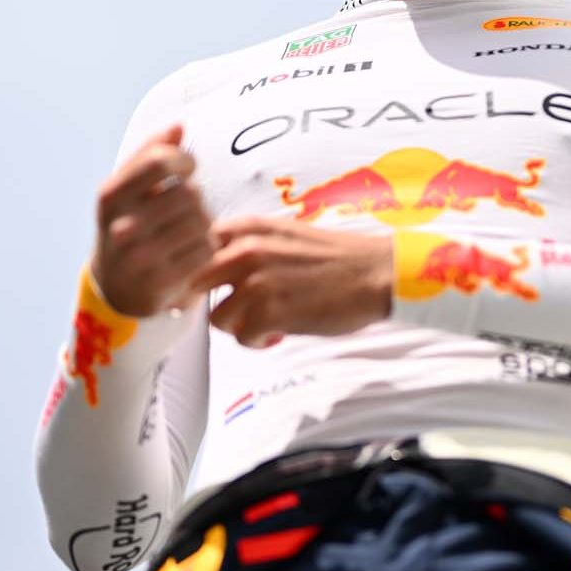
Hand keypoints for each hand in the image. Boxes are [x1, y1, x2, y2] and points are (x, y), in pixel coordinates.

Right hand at [92, 125, 213, 316]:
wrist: (115, 288)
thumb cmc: (129, 226)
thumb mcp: (128, 190)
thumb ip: (150, 154)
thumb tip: (179, 126)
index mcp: (110, 196)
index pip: (158, 162)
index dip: (183, 160)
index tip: (187, 168)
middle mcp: (121, 226)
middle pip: (187, 193)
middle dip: (197, 195)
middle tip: (190, 206)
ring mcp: (140, 257)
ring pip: (201, 221)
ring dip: (205, 221)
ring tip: (193, 227)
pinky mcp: (161, 282)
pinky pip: (205, 250)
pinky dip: (207, 246)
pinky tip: (194, 249)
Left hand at [186, 216, 393, 347]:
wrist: (375, 273)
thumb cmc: (337, 257)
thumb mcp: (287, 233)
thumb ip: (251, 243)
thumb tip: (218, 265)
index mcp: (250, 228)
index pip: (198, 245)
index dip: (201, 269)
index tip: (214, 285)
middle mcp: (246, 251)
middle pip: (195, 284)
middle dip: (212, 300)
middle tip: (235, 311)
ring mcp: (256, 282)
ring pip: (217, 317)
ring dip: (239, 326)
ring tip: (265, 323)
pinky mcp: (269, 313)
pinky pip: (242, 338)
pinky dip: (258, 342)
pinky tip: (279, 334)